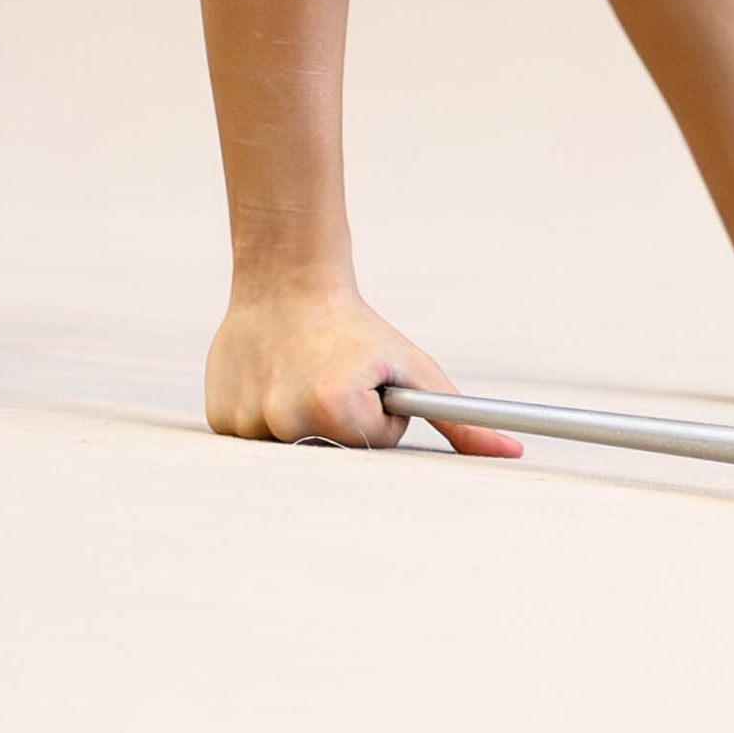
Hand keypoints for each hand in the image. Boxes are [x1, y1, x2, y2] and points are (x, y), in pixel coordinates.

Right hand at [205, 281, 523, 456]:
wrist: (286, 281)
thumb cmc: (358, 329)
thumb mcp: (414, 371)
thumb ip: (461, 421)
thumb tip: (511, 452)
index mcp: (336, 407)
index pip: (372, 445)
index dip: (376, 415)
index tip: (363, 380)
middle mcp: (287, 418)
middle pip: (330, 451)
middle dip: (339, 424)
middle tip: (332, 380)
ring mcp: (249, 423)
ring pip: (290, 446)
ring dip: (302, 420)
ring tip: (301, 376)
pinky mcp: (221, 420)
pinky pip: (253, 439)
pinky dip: (266, 417)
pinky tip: (271, 380)